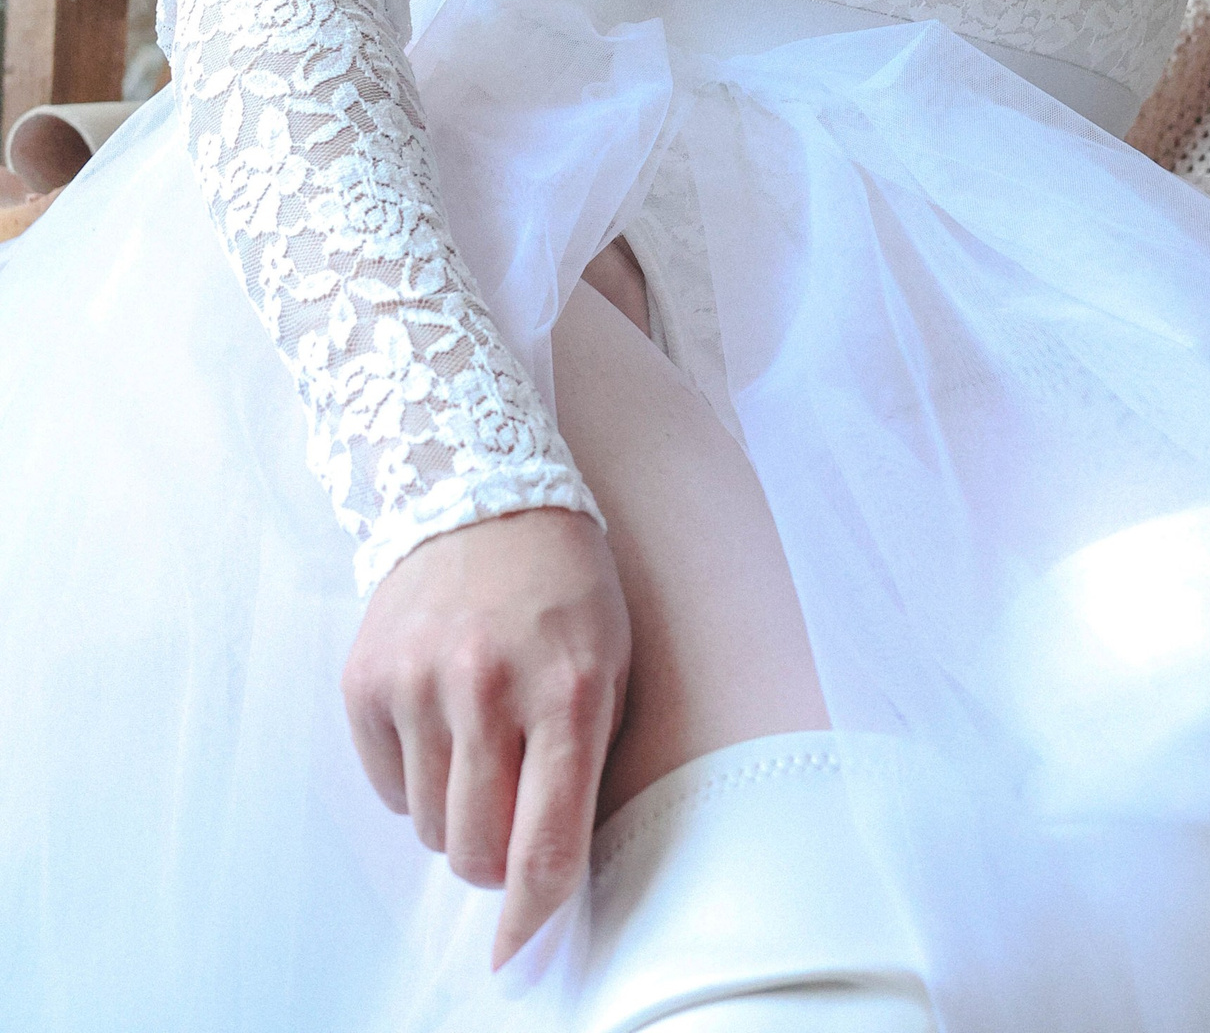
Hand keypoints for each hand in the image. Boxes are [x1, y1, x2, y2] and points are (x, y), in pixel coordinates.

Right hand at [343, 506, 630, 969]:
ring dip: (455, 810)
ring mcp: (419, 682)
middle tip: (509, 808)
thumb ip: (588, 765)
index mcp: (570, 689)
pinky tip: (438, 716)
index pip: (545, 846)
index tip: (517, 949)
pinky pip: (387, 786)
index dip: (531, 917)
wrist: (480, 490)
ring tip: (478, 741)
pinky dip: (414, 775)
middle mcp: (490, 689)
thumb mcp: (612, 662)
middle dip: (494, 856)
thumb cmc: (564, 588)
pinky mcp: (366, 679)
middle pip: (475, 851)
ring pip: (428, 827)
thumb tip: (553, 873)